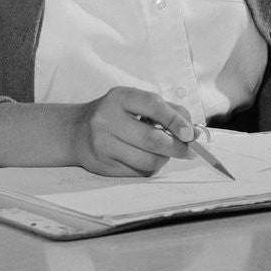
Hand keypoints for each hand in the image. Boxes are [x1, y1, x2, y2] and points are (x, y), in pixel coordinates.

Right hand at [70, 86, 195, 176]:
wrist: (76, 131)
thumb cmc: (116, 113)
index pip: (152, 105)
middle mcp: (107, 119)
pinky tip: (146, 158)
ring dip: (163, 159)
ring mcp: (102, 145)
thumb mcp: (136, 102)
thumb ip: (167, 111)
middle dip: (176, 146)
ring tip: (163, 152)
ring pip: (147, 161)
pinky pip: (138, 173)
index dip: (175, 120)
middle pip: (152, 139)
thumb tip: (193, 132)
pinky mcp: (102, 166)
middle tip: (189, 150)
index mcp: (119, 97)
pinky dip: (150, 168)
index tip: (190, 133)